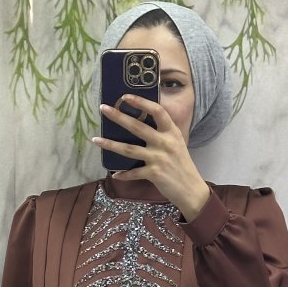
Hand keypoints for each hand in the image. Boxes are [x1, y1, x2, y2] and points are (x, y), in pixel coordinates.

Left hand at [93, 96, 210, 222]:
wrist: (191, 190)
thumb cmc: (182, 165)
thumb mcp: (177, 144)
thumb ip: (163, 134)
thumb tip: (141, 124)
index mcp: (171, 132)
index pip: (157, 111)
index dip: (141, 102)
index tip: (125, 96)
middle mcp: (165, 142)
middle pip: (137, 127)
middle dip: (118, 117)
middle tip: (103, 109)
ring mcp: (158, 158)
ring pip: (129, 149)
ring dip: (110, 144)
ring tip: (96, 140)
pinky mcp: (154, 173)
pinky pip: (133, 173)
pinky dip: (123, 174)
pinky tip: (114, 174)